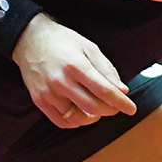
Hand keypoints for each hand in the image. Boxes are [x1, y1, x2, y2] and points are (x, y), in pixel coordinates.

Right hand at [12, 15, 137, 128]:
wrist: (29, 40)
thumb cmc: (62, 42)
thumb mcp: (89, 47)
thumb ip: (106, 69)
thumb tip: (122, 90)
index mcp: (75, 65)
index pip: (104, 90)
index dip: (120, 102)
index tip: (131, 109)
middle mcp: (61, 81)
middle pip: (92, 107)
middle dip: (109, 110)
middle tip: (115, 107)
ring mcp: (48, 92)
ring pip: (77, 117)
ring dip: (93, 117)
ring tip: (97, 108)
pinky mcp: (39, 100)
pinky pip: (61, 121)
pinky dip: (76, 122)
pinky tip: (81, 114)